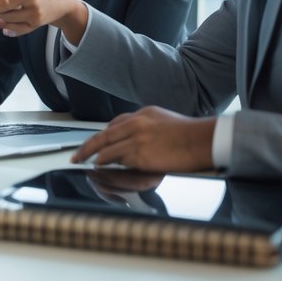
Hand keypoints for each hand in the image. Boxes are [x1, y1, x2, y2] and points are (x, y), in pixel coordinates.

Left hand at [71, 106, 216, 172]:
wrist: (204, 140)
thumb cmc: (193, 134)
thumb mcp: (166, 121)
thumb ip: (149, 127)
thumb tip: (137, 138)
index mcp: (144, 114)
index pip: (116, 123)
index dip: (103, 134)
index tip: (95, 141)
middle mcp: (137, 123)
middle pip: (104, 134)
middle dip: (88, 145)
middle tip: (76, 153)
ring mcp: (137, 138)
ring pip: (107, 147)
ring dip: (93, 155)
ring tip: (83, 161)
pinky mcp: (140, 154)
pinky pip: (117, 159)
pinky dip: (105, 162)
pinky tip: (99, 166)